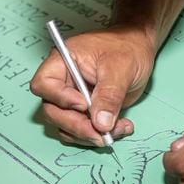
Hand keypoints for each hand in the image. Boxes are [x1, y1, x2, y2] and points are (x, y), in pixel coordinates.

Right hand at [31, 25, 155, 145]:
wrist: (139, 50)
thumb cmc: (127, 48)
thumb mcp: (121, 67)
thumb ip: (110, 94)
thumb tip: (100, 122)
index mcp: (63, 62)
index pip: (44, 84)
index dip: (60, 98)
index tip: (84, 104)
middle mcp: (63, 82)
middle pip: (52, 111)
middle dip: (77, 125)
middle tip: (101, 131)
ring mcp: (72, 99)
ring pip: (66, 126)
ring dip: (90, 134)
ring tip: (118, 128)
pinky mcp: (85, 112)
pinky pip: (82, 131)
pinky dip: (99, 135)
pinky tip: (120, 128)